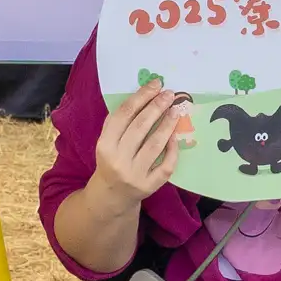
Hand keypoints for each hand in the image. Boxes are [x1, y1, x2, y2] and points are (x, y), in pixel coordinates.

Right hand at [91, 82, 192, 202]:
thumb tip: (146, 94)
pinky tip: (175, 136)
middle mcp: (118, 160)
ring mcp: (134, 174)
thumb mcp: (107, 142)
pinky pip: (165, 165)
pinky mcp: (149, 186)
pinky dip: (172, 149)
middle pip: (140, 127)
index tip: (155, 84)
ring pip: (155, 144)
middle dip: (157, 107)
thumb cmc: (111, 161)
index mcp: (105, 145)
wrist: (111, 196)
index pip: (124, 115)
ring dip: (167, 124)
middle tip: (169, 94)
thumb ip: (120, 122)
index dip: (141, 96)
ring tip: (176, 109)